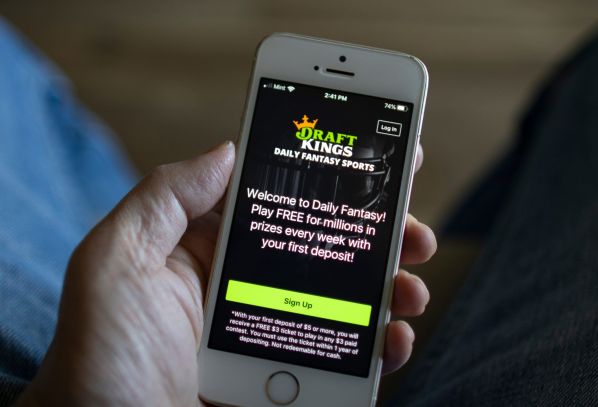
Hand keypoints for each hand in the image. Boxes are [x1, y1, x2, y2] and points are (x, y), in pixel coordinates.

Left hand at [17, 142, 434, 405]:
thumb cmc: (102, 357)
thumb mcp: (116, 261)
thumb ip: (166, 197)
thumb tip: (227, 150)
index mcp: (214, 250)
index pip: (281, 201)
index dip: (328, 178)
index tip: (372, 158)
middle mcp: (251, 286)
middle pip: (327, 247)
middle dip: (376, 231)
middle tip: (410, 226)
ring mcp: (277, 333)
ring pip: (348, 299)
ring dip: (390, 284)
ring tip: (409, 283)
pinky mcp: (293, 376)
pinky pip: (348, 356)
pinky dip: (382, 346)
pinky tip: (393, 337)